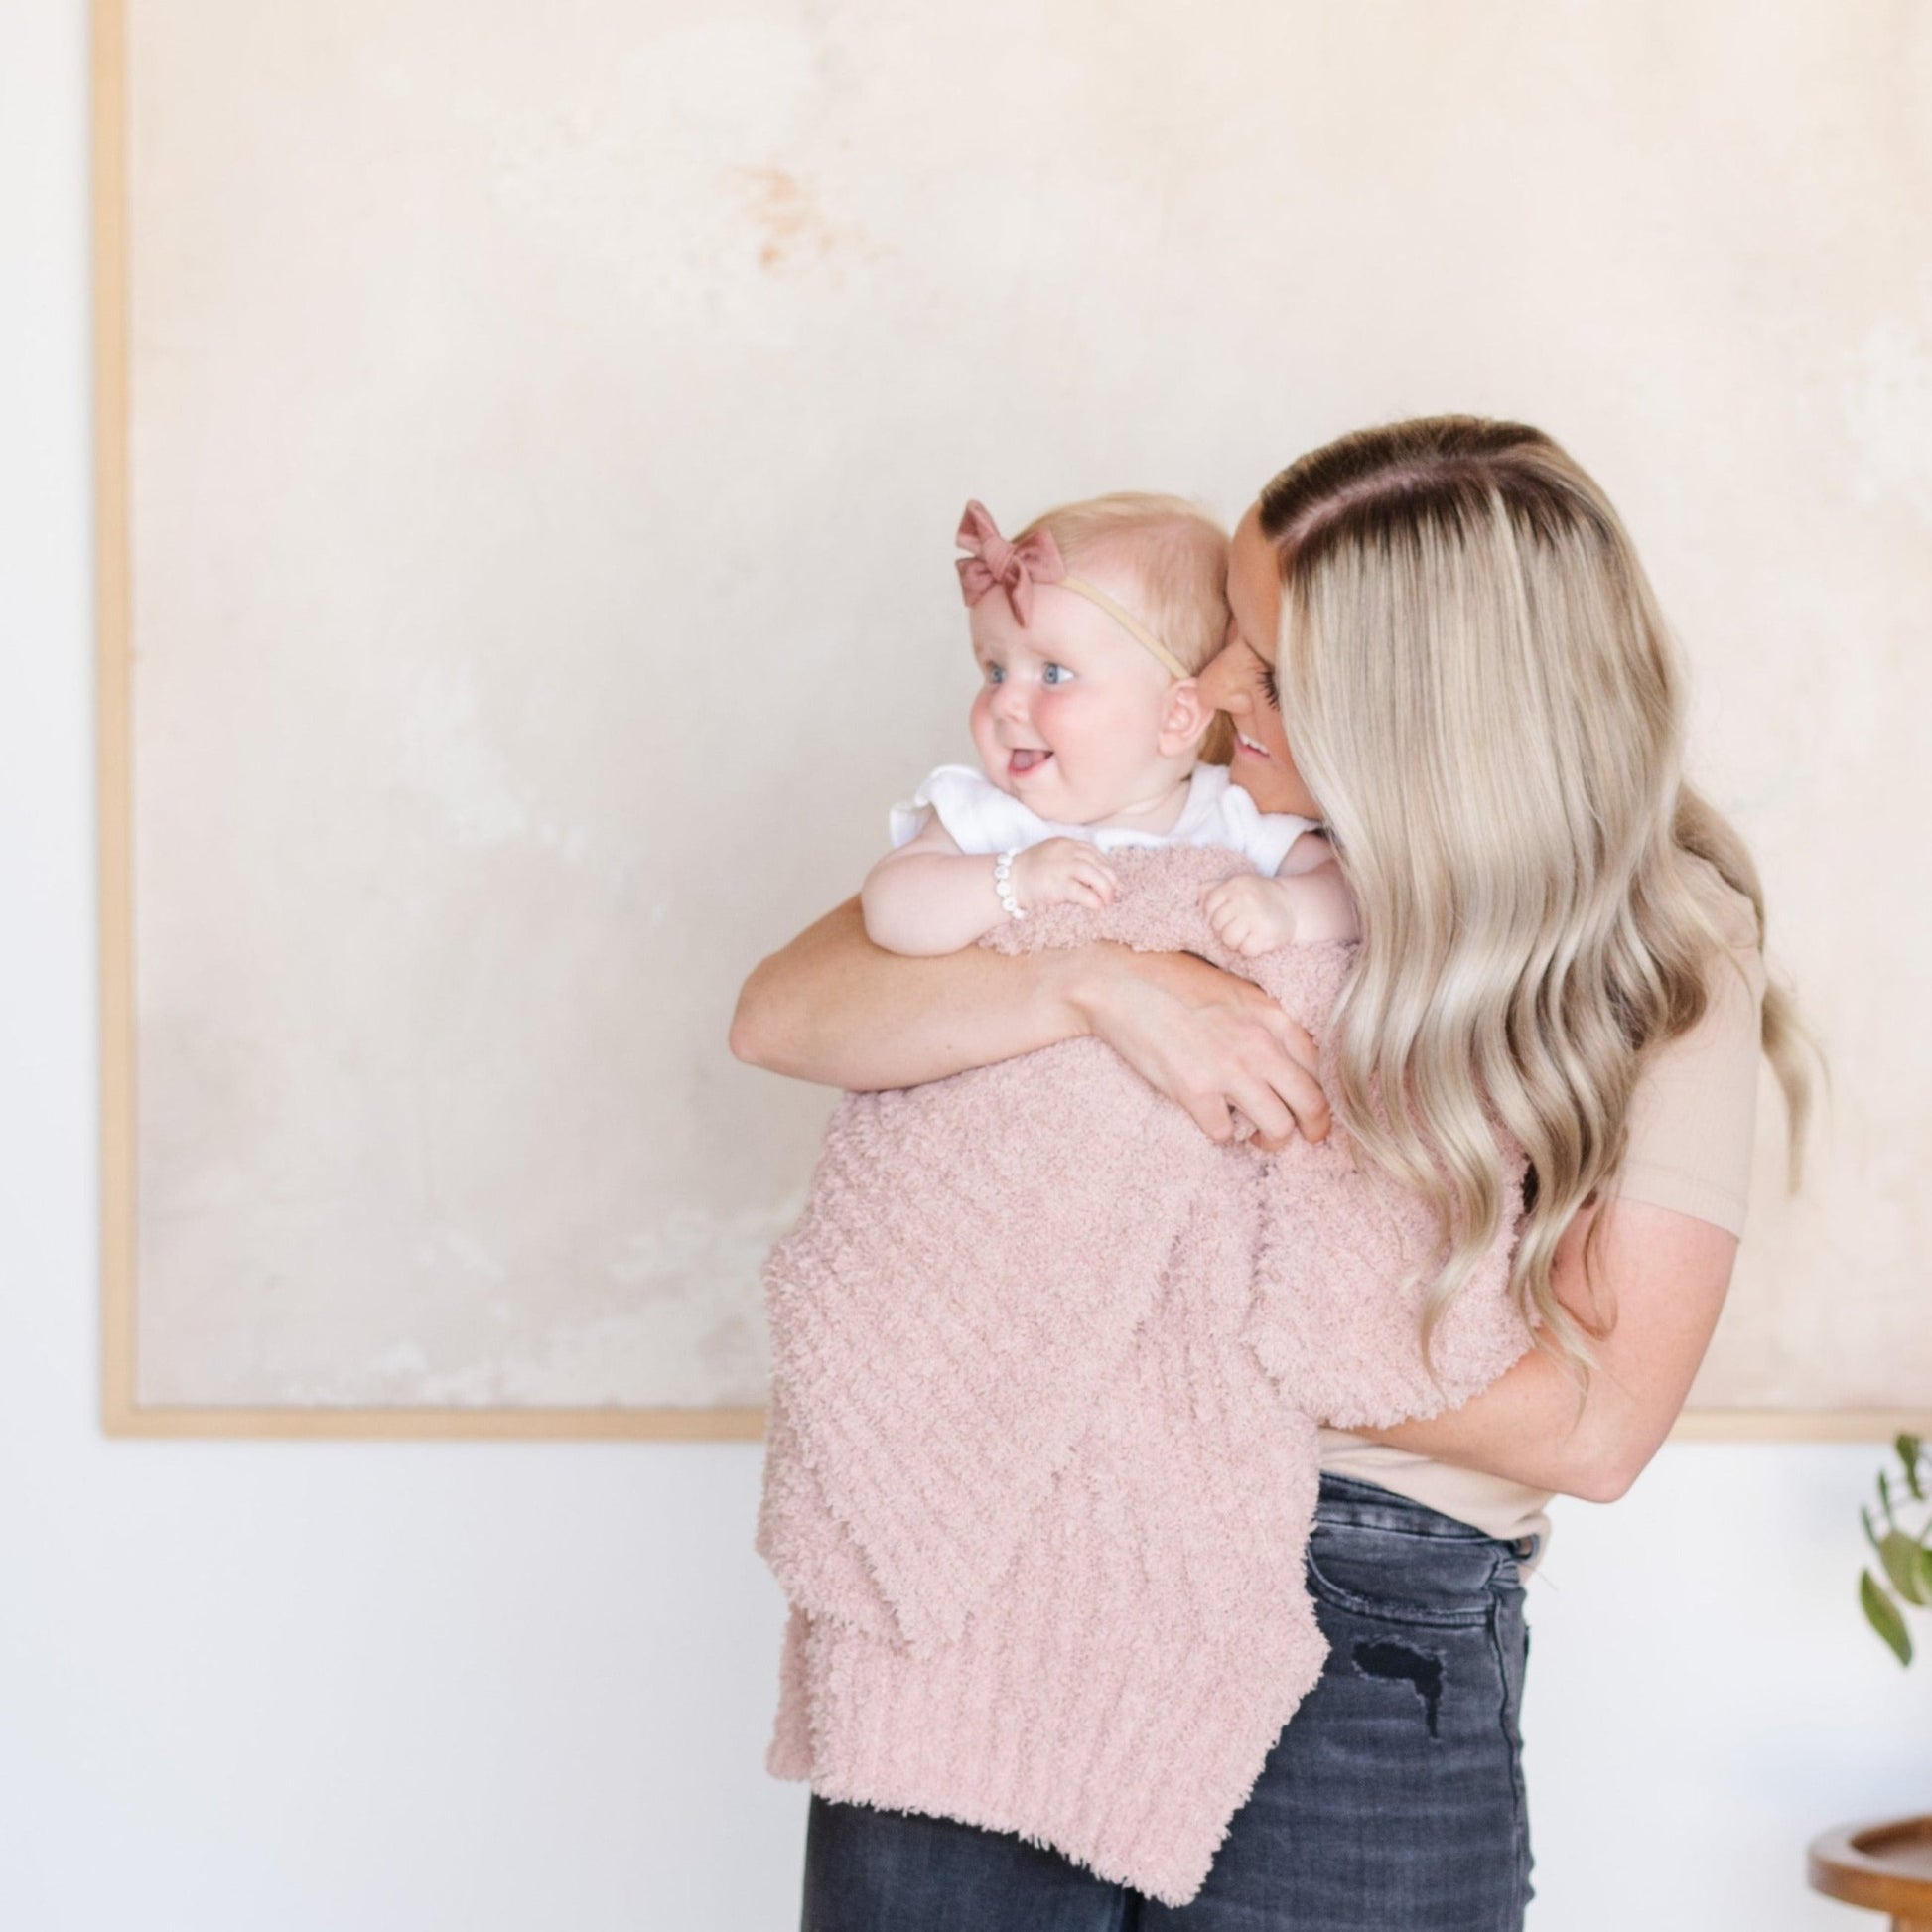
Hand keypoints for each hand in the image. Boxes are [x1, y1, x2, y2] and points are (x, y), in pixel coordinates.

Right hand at [1009, 838, 1117, 913]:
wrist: (1007, 881)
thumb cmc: (1029, 872)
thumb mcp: (1051, 857)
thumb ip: (1070, 860)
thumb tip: (1094, 878)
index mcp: (1066, 843)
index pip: (1094, 853)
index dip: (1105, 867)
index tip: (1110, 880)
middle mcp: (1067, 851)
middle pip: (1099, 863)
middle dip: (1110, 880)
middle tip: (1112, 894)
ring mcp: (1063, 867)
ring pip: (1096, 876)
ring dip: (1106, 890)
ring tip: (1107, 902)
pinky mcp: (1058, 885)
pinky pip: (1084, 892)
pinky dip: (1094, 900)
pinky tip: (1097, 907)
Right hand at [1067, 943, 1329, 1149]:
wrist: (1120, 982)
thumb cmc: (1172, 979)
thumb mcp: (1234, 989)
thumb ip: (1264, 1020)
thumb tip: (1285, 1055)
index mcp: (1272, 1016)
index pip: (1320, 1068)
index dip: (1321, 1094)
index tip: (1311, 1108)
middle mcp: (1258, 1044)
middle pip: (1311, 1104)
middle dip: (1312, 1129)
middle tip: (1302, 1137)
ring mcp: (1227, 1069)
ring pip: (1278, 1127)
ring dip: (1269, 1139)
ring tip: (1255, 1135)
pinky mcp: (1194, 1091)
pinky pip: (1225, 1133)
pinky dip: (1222, 1133)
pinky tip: (1212, 1118)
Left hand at [1200, 874, 1298, 957]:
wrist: (1291, 904)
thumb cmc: (1257, 896)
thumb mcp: (1237, 884)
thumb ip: (1213, 887)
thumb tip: (1196, 898)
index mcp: (1235, 885)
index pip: (1208, 905)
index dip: (1212, 915)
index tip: (1224, 917)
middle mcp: (1245, 899)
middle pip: (1217, 925)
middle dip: (1223, 930)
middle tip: (1237, 927)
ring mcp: (1256, 917)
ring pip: (1229, 939)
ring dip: (1235, 942)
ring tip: (1244, 935)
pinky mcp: (1267, 934)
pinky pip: (1246, 950)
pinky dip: (1249, 949)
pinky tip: (1256, 940)